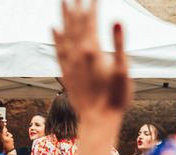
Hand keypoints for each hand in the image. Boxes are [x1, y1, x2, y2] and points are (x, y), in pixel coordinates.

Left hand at [52, 0, 130, 124]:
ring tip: (63, 1)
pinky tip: (53, 28)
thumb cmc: (115, 97)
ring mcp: (69, 64)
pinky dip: (55, 37)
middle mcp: (77, 55)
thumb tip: (116, 21)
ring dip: (63, 16)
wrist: (97, 121)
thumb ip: (119, 43)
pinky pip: (58, 50)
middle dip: (76, 6)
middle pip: (75, 24)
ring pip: (64, 34)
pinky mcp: (65, 73)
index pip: (91, 21)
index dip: (92, 6)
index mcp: (92, 51)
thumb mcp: (122, 69)